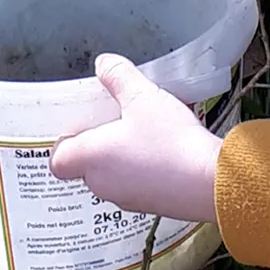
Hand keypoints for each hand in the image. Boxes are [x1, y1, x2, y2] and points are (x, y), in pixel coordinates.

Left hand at [51, 54, 220, 226]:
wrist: (211, 182)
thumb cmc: (171, 142)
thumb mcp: (143, 96)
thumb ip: (118, 77)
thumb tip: (103, 63)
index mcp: (91, 158)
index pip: (57, 161)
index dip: (65, 142)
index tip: (81, 124)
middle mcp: (103, 184)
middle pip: (86, 166)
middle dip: (99, 144)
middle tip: (115, 121)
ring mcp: (127, 199)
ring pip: (114, 176)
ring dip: (124, 157)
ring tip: (146, 132)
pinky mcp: (151, 206)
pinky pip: (138, 186)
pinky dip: (145, 170)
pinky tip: (166, 150)